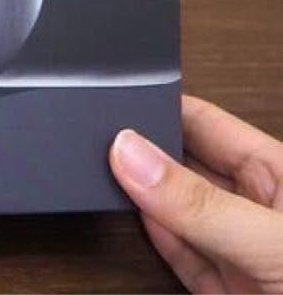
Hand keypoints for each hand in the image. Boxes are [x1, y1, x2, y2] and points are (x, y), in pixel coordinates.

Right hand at [110, 94, 282, 292]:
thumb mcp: (273, 245)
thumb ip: (199, 203)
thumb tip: (132, 154)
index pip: (208, 123)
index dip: (162, 109)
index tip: (112, 104)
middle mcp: (262, 211)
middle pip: (187, 165)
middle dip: (146, 154)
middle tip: (98, 145)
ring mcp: (246, 255)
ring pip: (179, 213)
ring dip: (144, 199)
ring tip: (105, 179)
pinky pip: (183, 257)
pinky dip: (157, 240)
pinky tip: (139, 221)